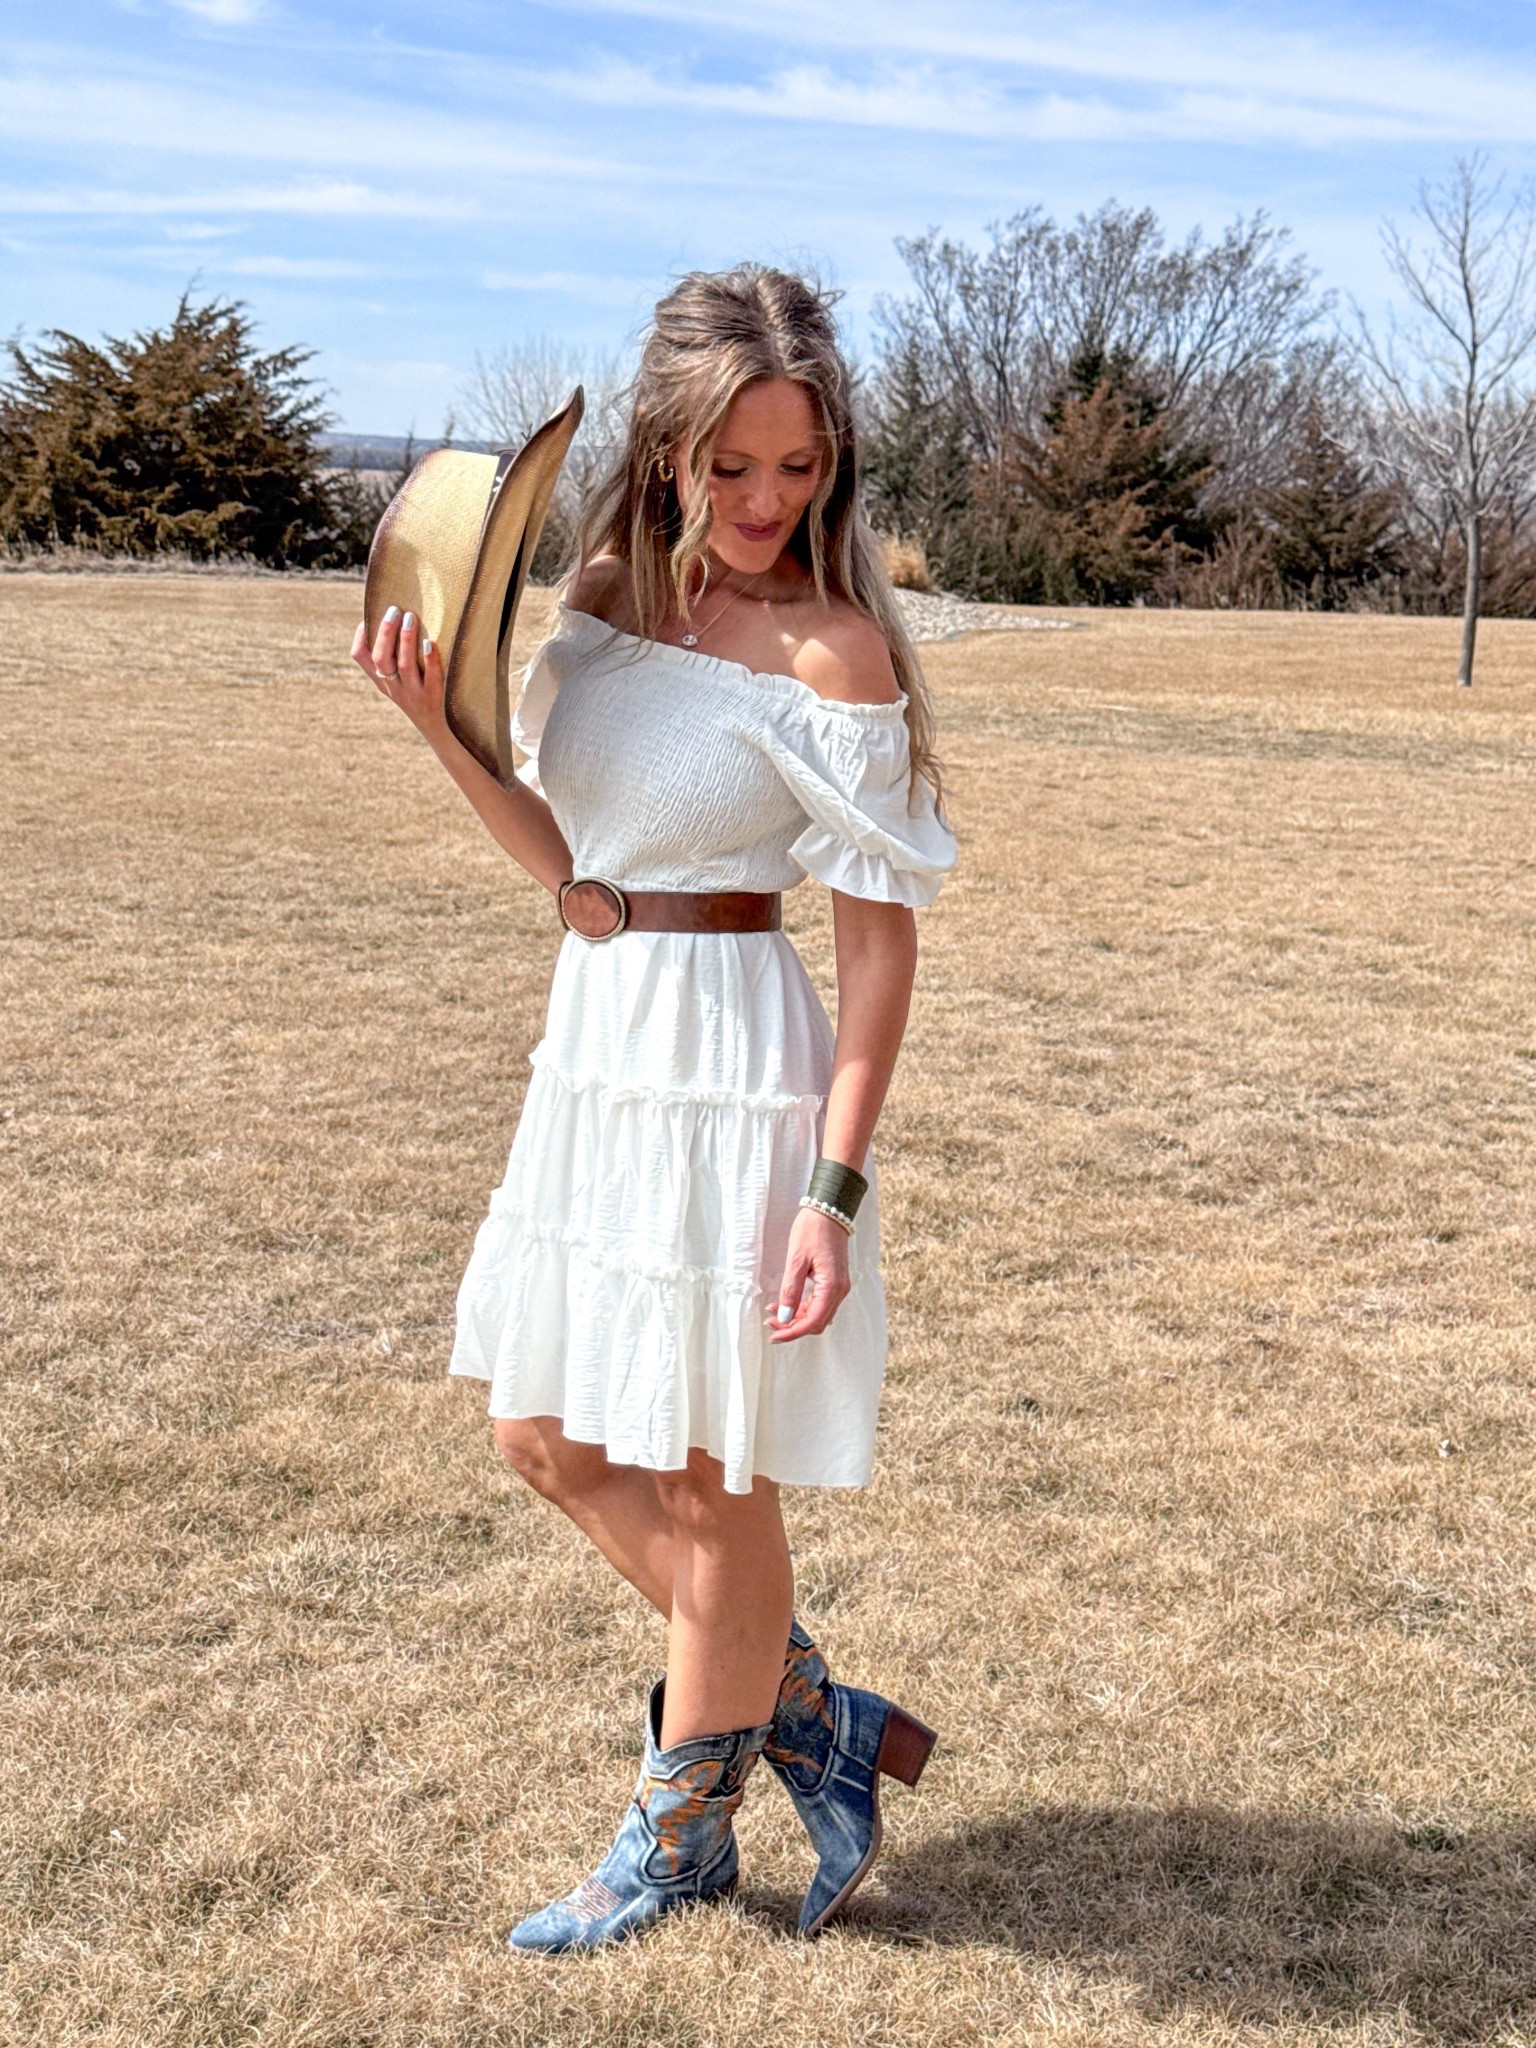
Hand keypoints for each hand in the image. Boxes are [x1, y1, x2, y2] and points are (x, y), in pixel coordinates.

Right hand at [350, 606, 446, 739]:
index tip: (366, 619)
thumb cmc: (423, 698)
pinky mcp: (435, 699)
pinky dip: (430, 660)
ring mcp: (414, 694)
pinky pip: (431, 678)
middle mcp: (395, 687)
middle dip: (385, 633)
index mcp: (383, 681)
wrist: (443, 733)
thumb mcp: (402, 682)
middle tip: (394, 610)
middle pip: (381, 659)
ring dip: (406, 640)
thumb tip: (400, 619)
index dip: (360, 637)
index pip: (361, 658)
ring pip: (404, 666)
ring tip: (411, 618)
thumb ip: (396, 658)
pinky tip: (430, 643)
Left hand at [765, 1206, 850, 1343]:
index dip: (792, 1332)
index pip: (812, 1322)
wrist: (828, 1210)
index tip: (773, 1335)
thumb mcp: (796, 1259)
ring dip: (797, 1319)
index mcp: (832, 1286)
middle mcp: (840, 1290)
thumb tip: (784, 1317)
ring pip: (819, 1315)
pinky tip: (787, 1303)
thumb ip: (791, 1291)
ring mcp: (839, 1286)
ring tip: (774, 1313)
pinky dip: (804, 1308)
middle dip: (793, 1327)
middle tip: (770, 1322)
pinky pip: (821, 1304)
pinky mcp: (835, 1281)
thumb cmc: (812, 1230)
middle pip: (817, 1323)